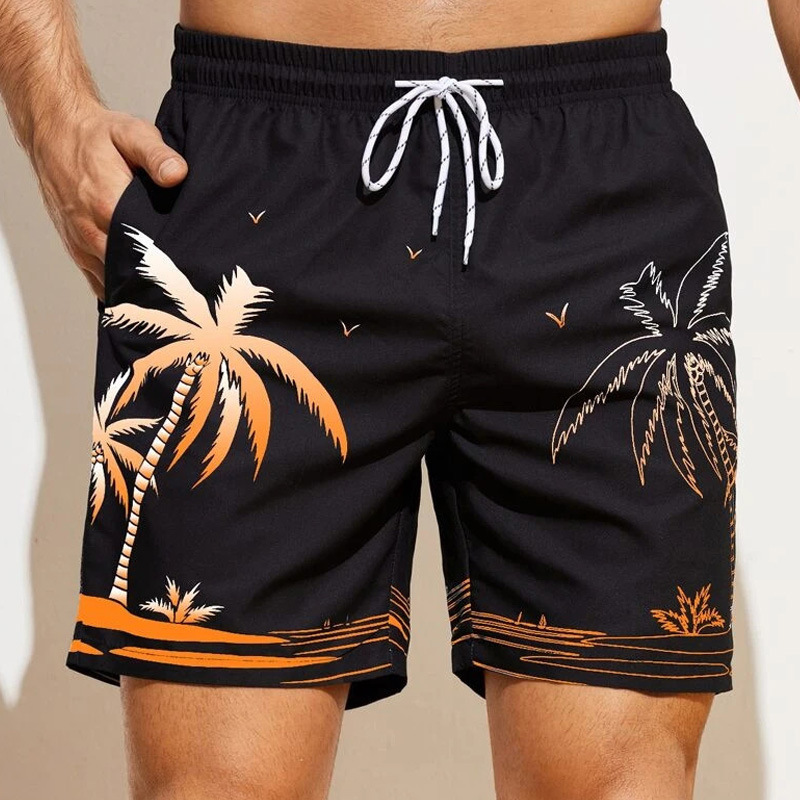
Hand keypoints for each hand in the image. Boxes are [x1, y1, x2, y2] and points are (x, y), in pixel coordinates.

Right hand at [30, 98, 187, 299]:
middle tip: (192, 293)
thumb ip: (156, 155)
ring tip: (173, 297)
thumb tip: (178, 174)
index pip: (146, 251)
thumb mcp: (131, 133)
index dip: (172, 266)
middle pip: (132, 274)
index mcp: (107, 206)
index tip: (195, 273)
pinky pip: (100, 284)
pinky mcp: (76, 250)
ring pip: (115, 284)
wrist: (54, 133)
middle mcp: (91, 231)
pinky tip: (146, 293)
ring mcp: (81, 244)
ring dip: (142, 290)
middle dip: (161, 285)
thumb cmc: (98, 135)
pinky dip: (122, 291)